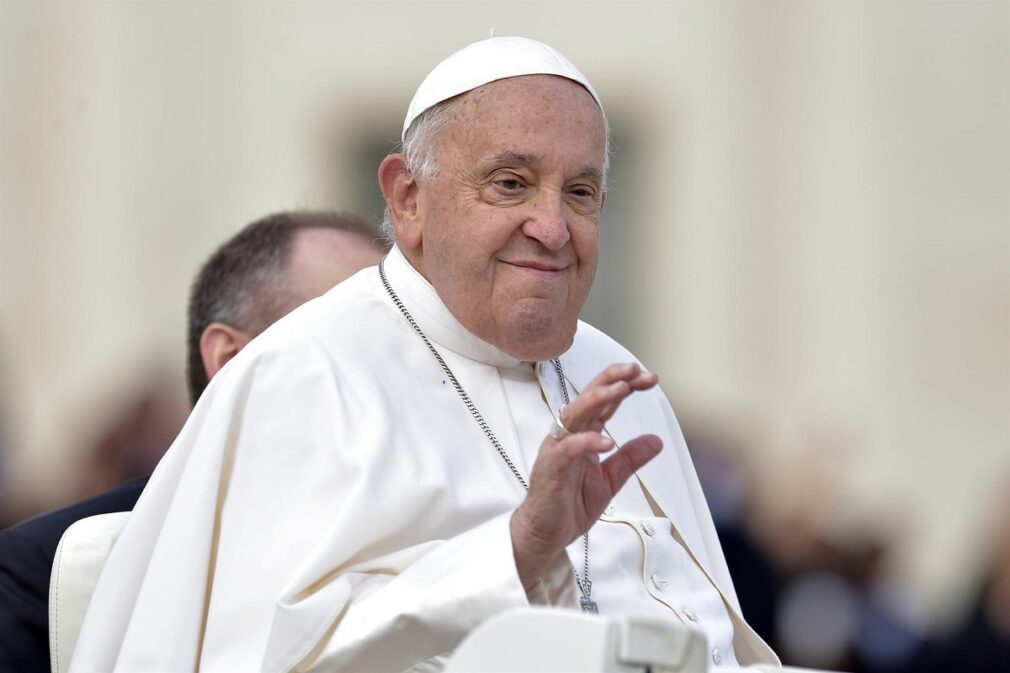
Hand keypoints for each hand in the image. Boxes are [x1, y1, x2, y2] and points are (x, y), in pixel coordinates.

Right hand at [510, 362, 662, 587]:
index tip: (649, 378)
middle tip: (635, 370)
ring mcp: (557, 449)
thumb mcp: (610, 479)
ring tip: (620, 390)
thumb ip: (630, 458)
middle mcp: (569, 435)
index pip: (605, 401)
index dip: (626, 386)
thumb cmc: (569, 503)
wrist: (546, 533)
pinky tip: (606, 441)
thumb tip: (657, 441)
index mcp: (583, 434)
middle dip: (611, 380)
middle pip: (588, 397)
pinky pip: (567, 449)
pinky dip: (586, 442)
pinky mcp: (550, 468)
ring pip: (574, 414)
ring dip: (597, 400)